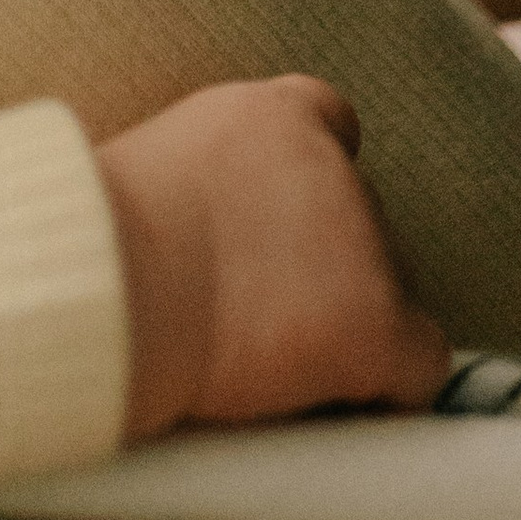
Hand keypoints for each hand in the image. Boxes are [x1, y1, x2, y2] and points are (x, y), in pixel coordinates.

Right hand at [95, 76, 450, 439]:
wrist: (113, 281)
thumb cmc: (100, 236)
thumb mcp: (153, 163)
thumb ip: (214, 174)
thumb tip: (220, 227)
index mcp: (274, 114)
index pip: (331, 122)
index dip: (312, 181)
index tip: (278, 229)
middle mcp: (334, 166)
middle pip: (360, 222)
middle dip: (324, 267)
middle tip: (257, 314)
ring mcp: (363, 242)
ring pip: (388, 291)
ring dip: (346, 323)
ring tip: (271, 359)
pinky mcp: (376, 322)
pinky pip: (420, 364)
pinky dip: (391, 387)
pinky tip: (342, 405)